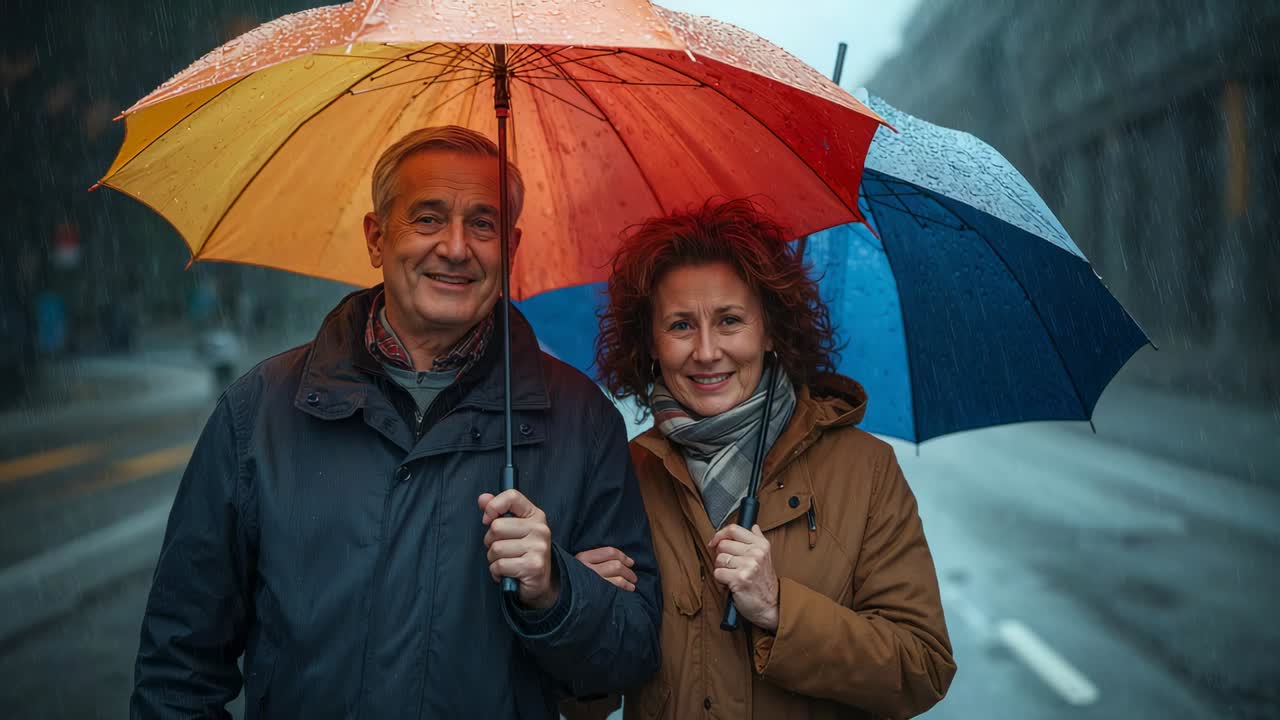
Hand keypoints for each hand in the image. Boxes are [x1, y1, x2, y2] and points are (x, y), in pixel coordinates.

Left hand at [479, 490, 558, 608]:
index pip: (512, 497)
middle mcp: (540, 529)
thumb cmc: (523, 554)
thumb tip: (482, 498)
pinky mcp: (533, 566)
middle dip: (490, 541)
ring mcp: (538, 548)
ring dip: (493, 559)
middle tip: (501, 550)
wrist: (541, 583)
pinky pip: (500, 565)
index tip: (488, 520)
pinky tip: (506, 573)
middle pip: (497, 527)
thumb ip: (498, 511)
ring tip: (506, 562)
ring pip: (496, 548)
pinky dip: (496, 572)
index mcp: (535, 515)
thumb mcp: (513, 529)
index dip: (493, 507)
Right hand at [575, 546, 636, 591]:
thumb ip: (594, 560)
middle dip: (628, 571)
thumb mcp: (578, 564)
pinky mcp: (593, 595)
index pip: (609, 552)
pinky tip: (627, 591)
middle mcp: (586, 569)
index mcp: (582, 558)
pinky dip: (623, 589)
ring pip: (617, 579)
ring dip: (628, 581)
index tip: (630, 562)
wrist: (556, 594)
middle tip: (634, 577)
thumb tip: (620, 561)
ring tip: (632, 585)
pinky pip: (613, 590)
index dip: (623, 556)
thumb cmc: (570, 578)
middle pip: (615, 565)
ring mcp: (590, 582)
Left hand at [708, 524, 778, 631]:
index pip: (733, 529)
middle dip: (721, 557)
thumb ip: (758, 539)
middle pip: (723, 545)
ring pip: (719, 559)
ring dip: (721, 569)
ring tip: (732, 576)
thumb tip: (753, 526)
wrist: (771, 605)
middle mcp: (756, 553)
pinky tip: (731, 584)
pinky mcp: (740, 579)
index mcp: (761, 545)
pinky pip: (718, 573)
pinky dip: (720, 581)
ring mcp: (749, 565)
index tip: (714, 542)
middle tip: (730, 567)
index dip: (720, 534)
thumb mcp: (766, 557)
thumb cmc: (764, 583)